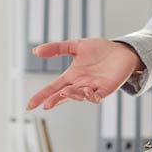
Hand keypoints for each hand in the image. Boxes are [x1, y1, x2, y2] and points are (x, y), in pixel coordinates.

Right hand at [26, 39, 143, 109]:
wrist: (121, 51)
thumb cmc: (99, 50)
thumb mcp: (75, 46)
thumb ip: (56, 48)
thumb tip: (35, 51)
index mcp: (71, 76)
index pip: (52, 88)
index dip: (41, 96)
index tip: (30, 105)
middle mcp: (80, 85)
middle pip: (63, 96)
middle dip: (54, 101)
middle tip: (46, 105)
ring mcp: (93, 88)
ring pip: (79, 96)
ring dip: (71, 96)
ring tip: (65, 92)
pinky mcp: (106, 89)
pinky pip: (96, 96)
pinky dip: (90, 96)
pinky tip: (85, 90)